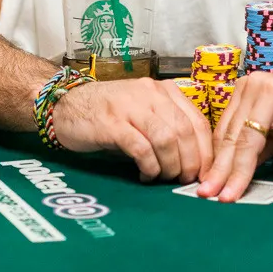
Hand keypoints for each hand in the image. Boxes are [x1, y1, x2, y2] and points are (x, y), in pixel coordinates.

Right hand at [52, 78, 213, 183]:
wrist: (66, 105)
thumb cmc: (109, 113)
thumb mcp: (143, 113)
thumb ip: (167, 128)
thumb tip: (192, 162)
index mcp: (164, 90)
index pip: (197, 120)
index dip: (205, 151)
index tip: (206, 173)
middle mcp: (151, 94)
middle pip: (184, 131)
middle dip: (190, 162)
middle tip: (185, 181)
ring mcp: (132, 107)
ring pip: (166, 139)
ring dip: (170, 166)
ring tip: (164, 179)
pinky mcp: (113, 123)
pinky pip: (141, 148)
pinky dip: (149, 166)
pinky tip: (145, 175)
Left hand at [197, 66, 272, 202]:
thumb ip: (257, 147)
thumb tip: (230, 176)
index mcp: (247, 90)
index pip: (225, 131)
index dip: (215, 161)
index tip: (205, 187)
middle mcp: (257, 86)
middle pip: (235, 137)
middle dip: (222, 171)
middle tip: (210, 197)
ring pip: (254, 140)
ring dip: (243, 173)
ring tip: (233, 197)